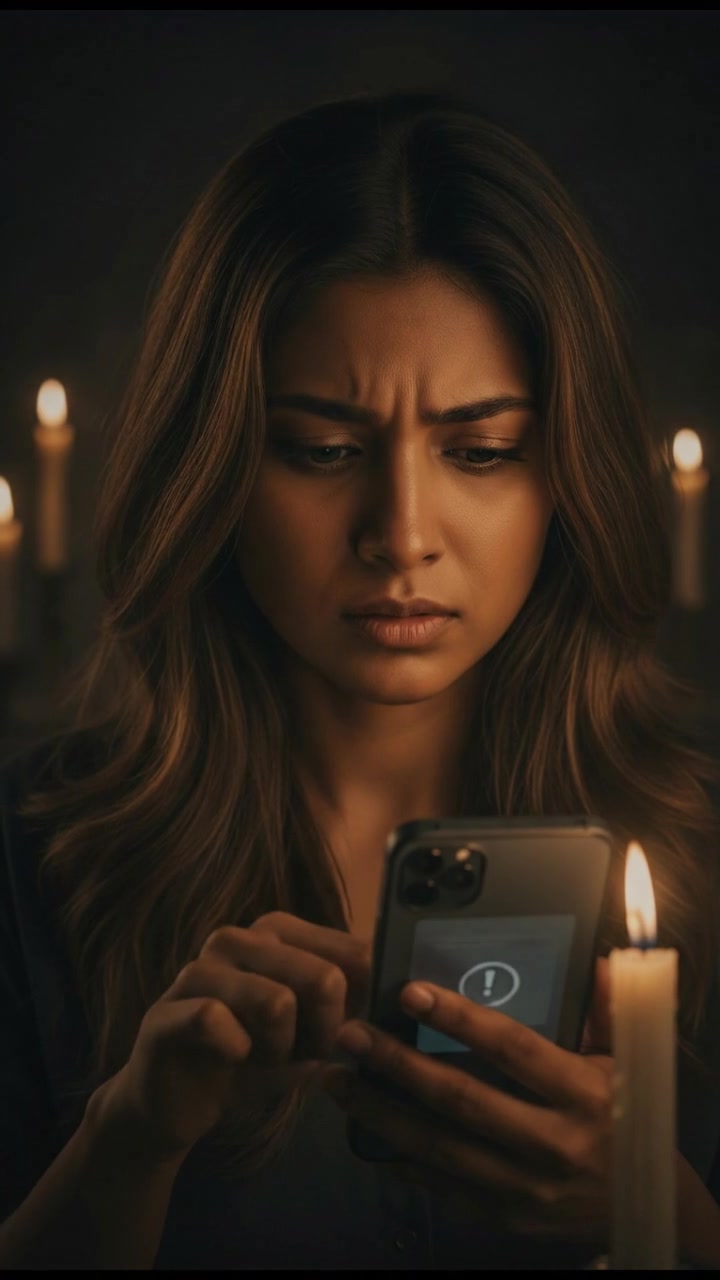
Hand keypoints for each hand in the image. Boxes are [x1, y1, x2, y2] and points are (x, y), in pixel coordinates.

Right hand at [89, 912, 369, 1165]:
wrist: (175, 1105)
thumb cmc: (252, 1058)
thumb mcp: (312, 1033)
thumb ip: (353, 1011)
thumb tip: (404, 1000)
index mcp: (277, 931)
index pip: (353, 953)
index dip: (362, 1005)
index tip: (348, 1033)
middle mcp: (237, 938)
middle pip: (323, 978)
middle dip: (325, 1034)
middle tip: (302, 1053)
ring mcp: (197, 971)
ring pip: (276, 1002)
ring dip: (281, 1050)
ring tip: (265, 1058)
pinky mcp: (166, 1012)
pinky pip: (217, 1023)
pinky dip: (239, 1056)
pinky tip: (232, 1062)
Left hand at [323, 974, 612, 1243]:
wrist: (644, 1204)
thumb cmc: (625, 1113)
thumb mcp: (627, 1059)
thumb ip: (608, 1009)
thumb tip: (600, 960)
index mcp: (582, 1094)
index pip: (511, 1049)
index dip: (459, 1018)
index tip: (410, 992)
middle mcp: (552, 1143)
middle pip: (461, 1099)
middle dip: (396, 1064)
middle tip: (350, 1035)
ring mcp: (525, 1187)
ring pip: (439, 1147)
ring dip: (380, 1113)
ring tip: (337, 1080)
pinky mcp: (505, 1217)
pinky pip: (442, 1185)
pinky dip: (400, 1158)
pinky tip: (365, 1132)